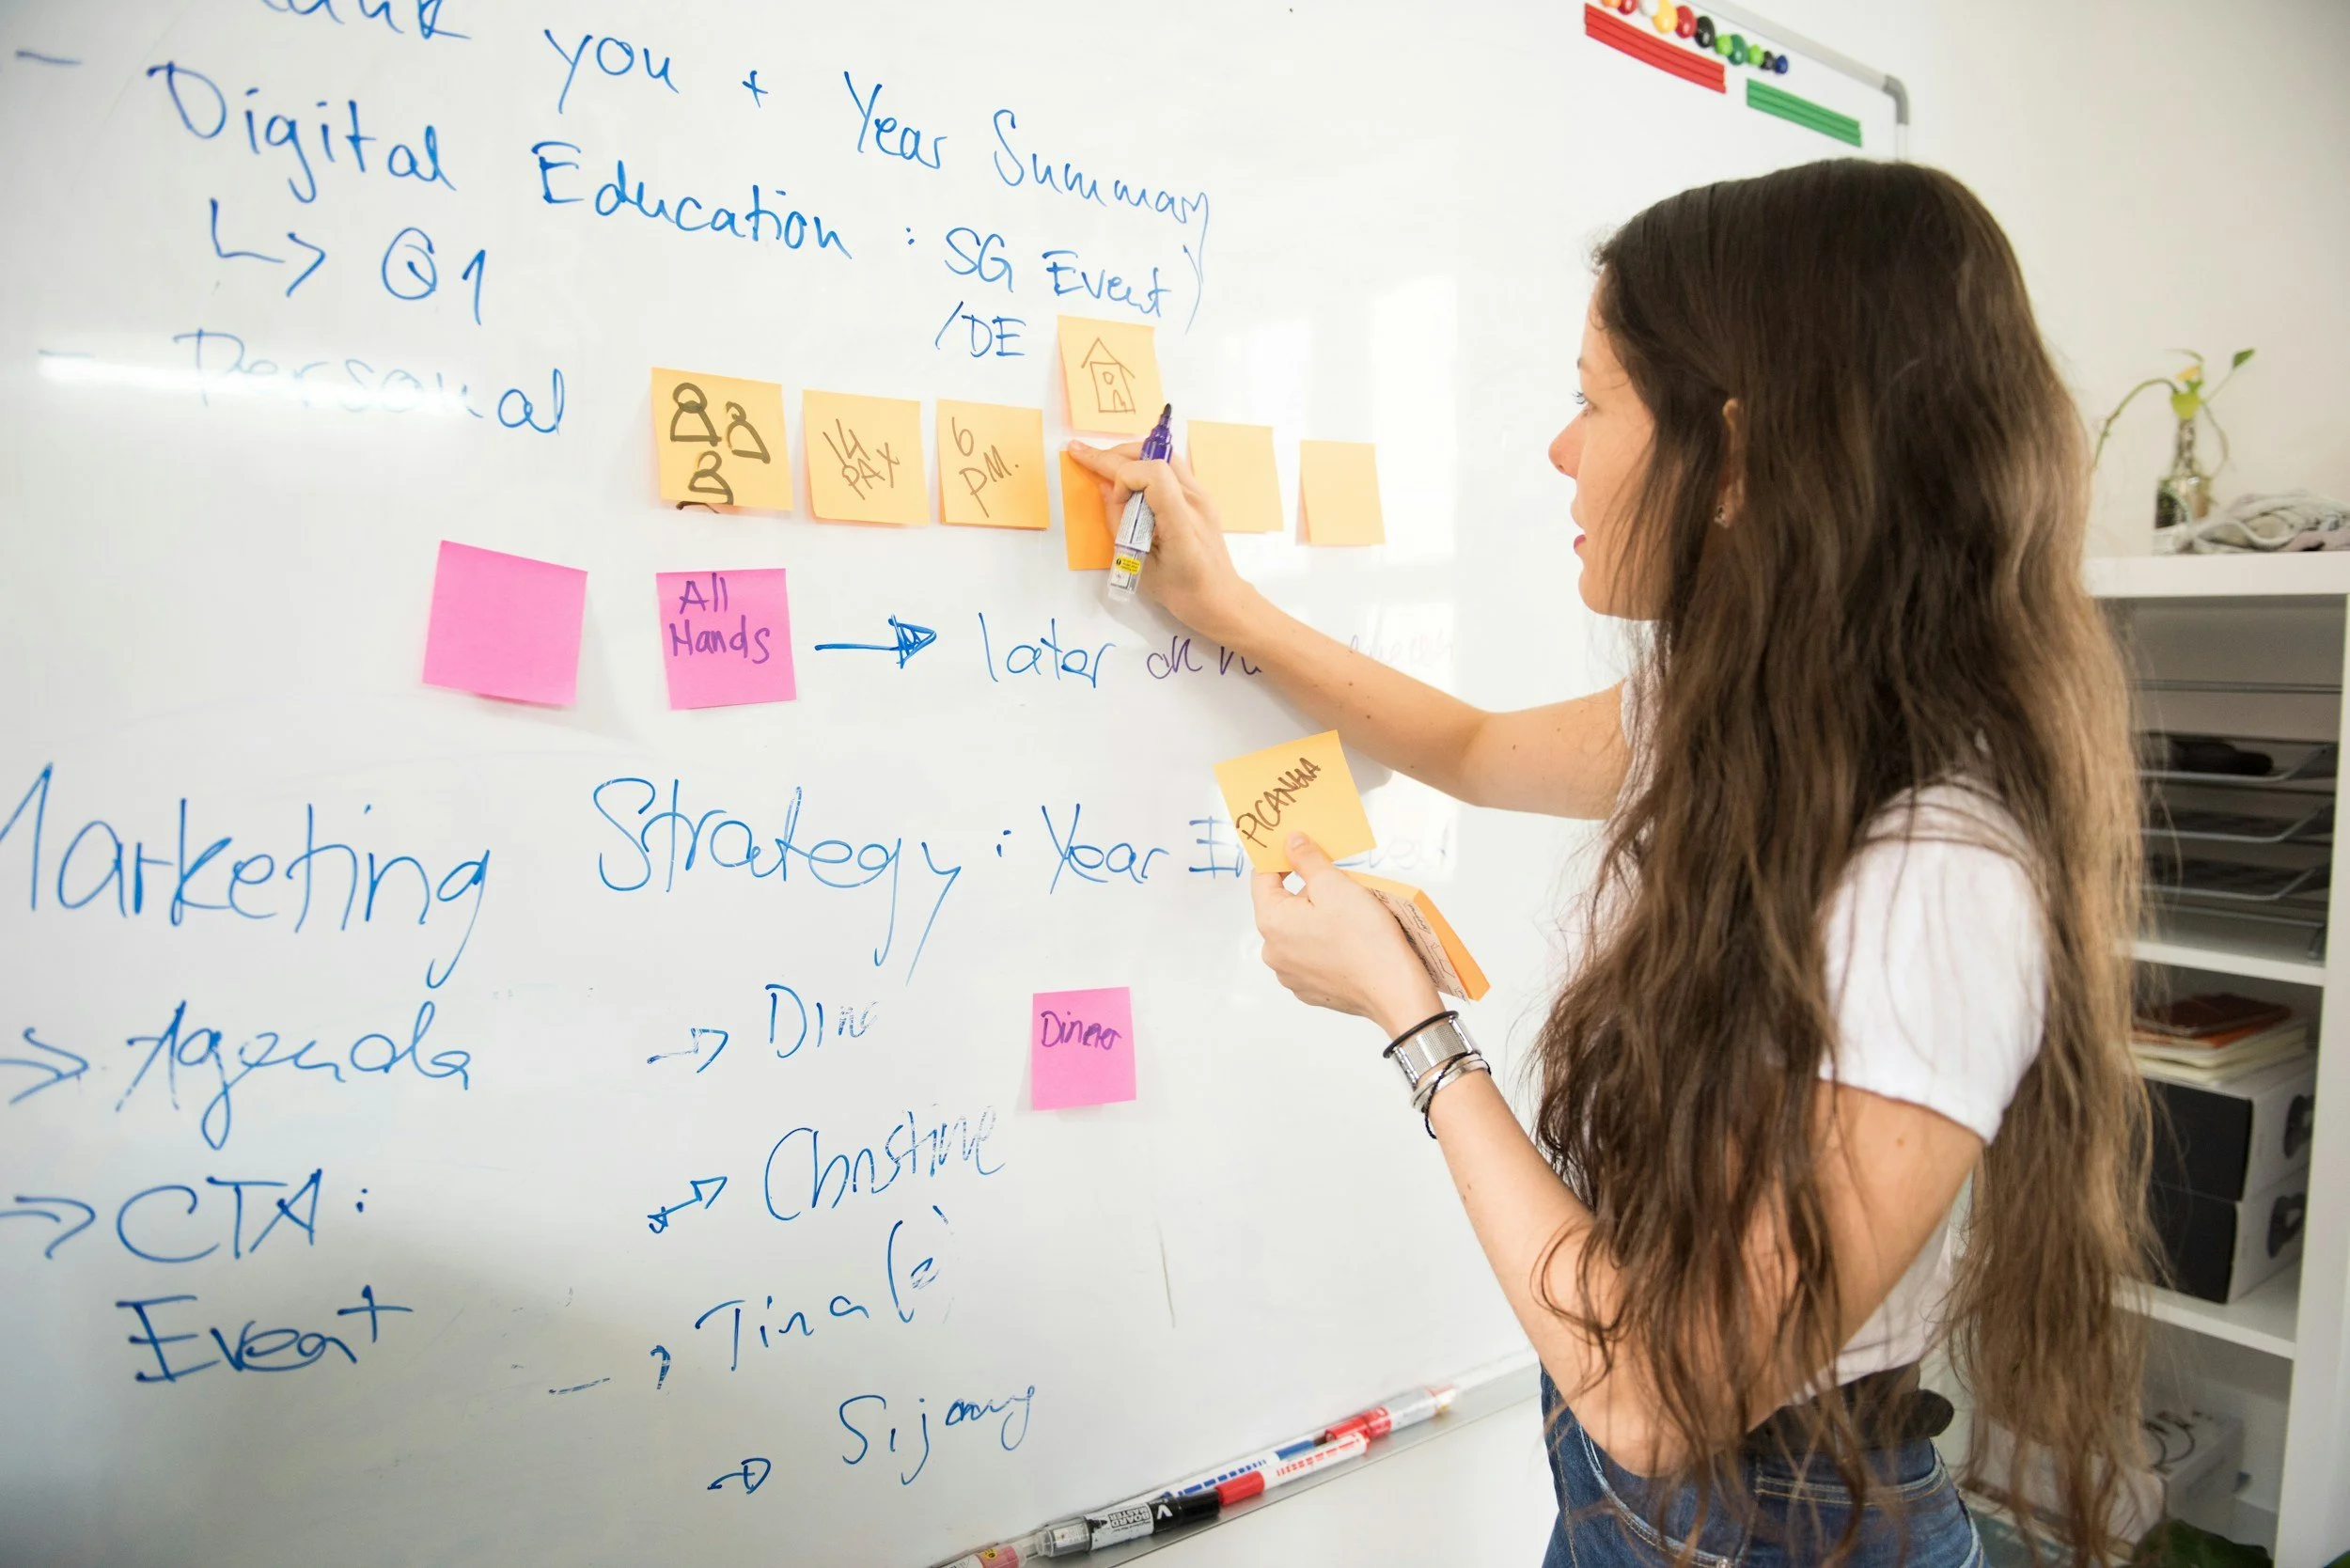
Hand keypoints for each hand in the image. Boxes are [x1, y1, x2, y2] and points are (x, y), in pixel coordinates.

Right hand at [1065, 440, 1257, 645]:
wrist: (1219, 598)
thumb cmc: (1181, 592)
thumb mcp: (1141, 566)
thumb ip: (1121, 525)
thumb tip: (1105, 489)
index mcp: (1181, 524)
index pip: (1154, 474)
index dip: (1125, 477)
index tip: (1115, 500)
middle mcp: (1195, 502)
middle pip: (1156, 456)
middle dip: (1115, 455)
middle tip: (1083, 454)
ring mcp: (1202, 496)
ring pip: (1164, 455)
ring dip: (1132, 455)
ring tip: (1104, 462)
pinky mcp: (1201, 497)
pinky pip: (1172, 467)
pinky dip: (1146, 465)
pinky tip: (1129, 476)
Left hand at [1250, 833, 1443, 1037]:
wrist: (1393, 990)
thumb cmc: (1365, 938)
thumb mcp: (1335, 885)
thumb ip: (1307, 859)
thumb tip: (1291, 842)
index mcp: (1271, 923)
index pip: (1262, 878)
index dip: (1280, 859)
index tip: (1300, 849)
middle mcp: (1273, 952)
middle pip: (1283, 907)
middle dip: (1307, 891)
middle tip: (1339, 885)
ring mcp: (1291, 975)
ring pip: (1298, 932)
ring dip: (1317, 919)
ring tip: (1350, 915)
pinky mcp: (1311, 990)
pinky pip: (1312, 956)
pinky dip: (1326, 944)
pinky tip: (1350, 941)